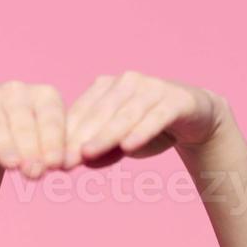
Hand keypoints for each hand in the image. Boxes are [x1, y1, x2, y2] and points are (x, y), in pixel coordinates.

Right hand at [0, 81, 65, 178]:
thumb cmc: (24, 147)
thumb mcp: (43, 149)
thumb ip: (54, 155)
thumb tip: (63, 165)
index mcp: (44, 97)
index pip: (51, 117)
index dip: (52, 141)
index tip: (55, 165)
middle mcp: (16, 91)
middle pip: (24, 120)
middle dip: (30, 147)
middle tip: (34, 172)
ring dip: (5, 144)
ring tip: (12, 165)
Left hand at [64, 71, 226, 168]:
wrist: (195, 118)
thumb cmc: (150, 129)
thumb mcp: (122, 144)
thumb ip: (103, 151)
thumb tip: (80, 161)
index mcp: (106, 89)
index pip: (81, 114)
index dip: (66, 138)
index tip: (52, 162)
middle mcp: (126, 82)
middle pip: (99, 114)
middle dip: (80, 139)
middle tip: (64, 163)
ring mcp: (152, 88)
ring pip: (125, 115)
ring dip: (106, 135)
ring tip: (88, 154)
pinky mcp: (175, 99)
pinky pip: (156, 117)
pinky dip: (142, 131)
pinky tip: (129, 147)